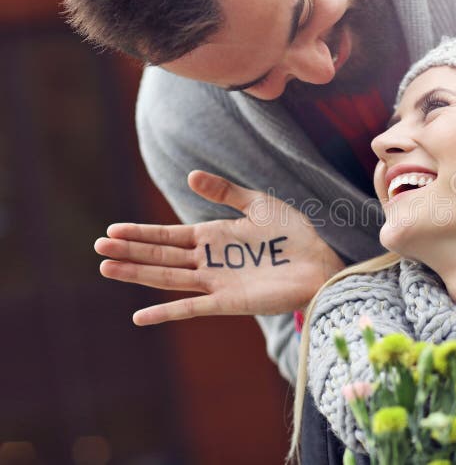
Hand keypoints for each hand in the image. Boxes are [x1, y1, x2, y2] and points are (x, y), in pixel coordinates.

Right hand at [95, 170, 344, 324]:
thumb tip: (190, 175)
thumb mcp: (258, 204)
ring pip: (169, 278)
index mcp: (215, 236)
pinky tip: (140, 316)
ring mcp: (217, 282)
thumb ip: (225, 192)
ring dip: (138, 274)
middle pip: (161, 256)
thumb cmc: (295, 233)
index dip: (141, 234)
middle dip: (130, 251)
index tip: (112, 230)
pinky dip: (166, 312)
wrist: (322, 260)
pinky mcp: (229, 301)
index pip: (169, 236)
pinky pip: (191, 309)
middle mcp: (210, 260)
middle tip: (97, 248)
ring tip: (107, 268)